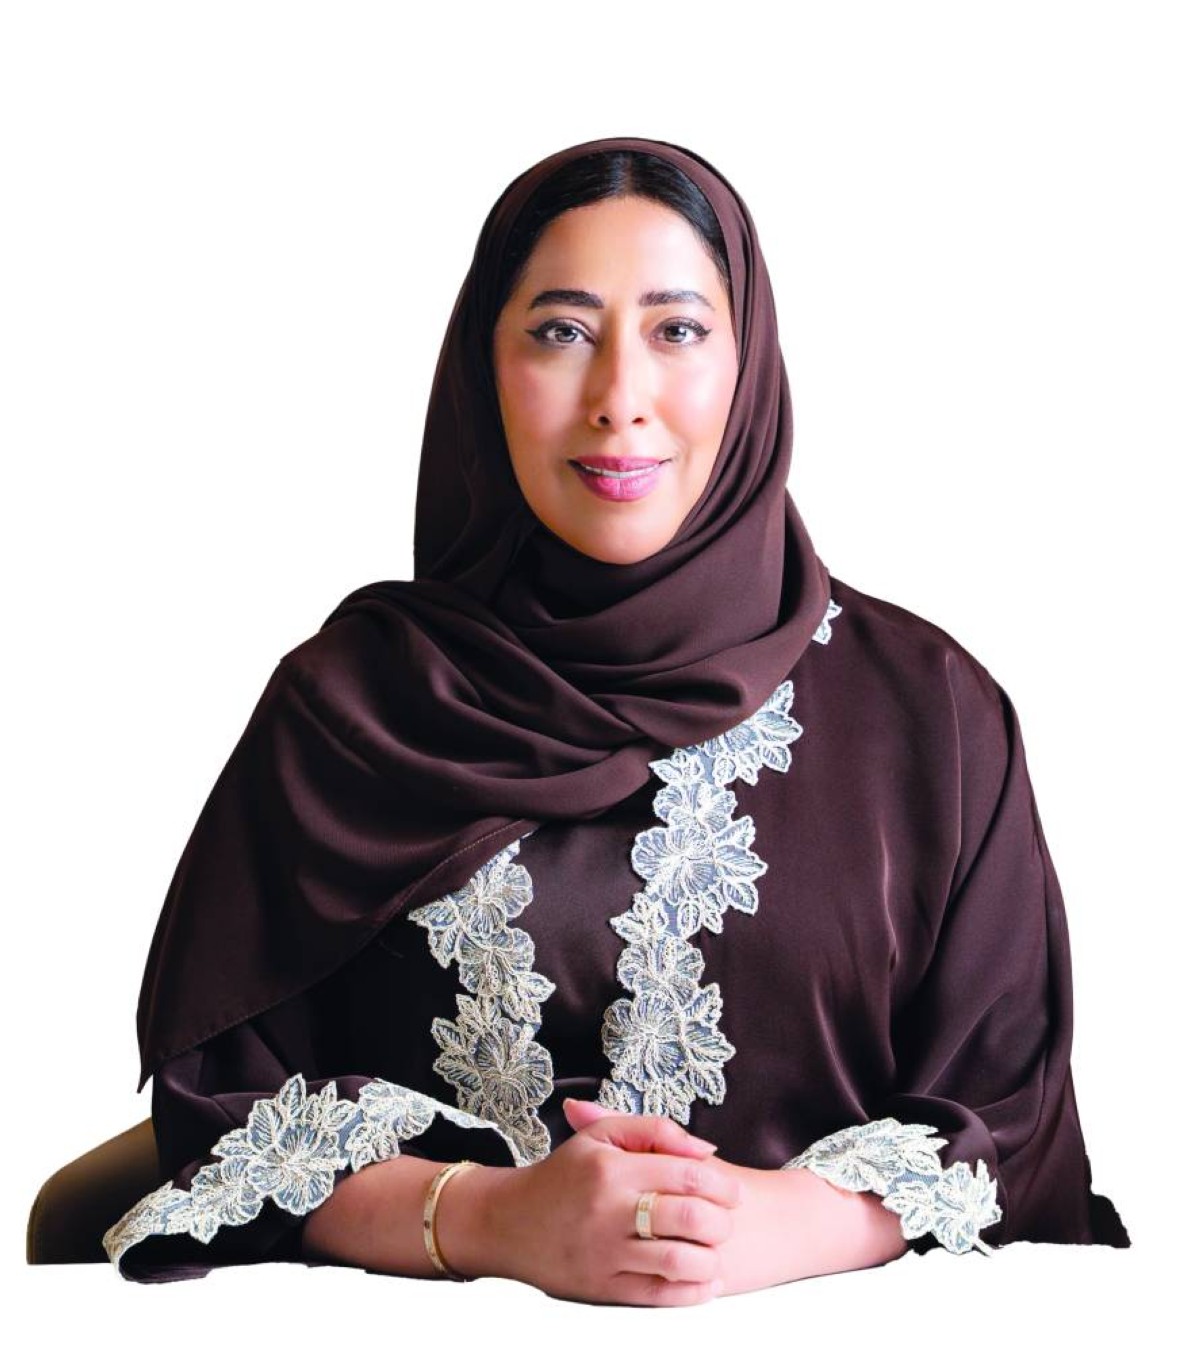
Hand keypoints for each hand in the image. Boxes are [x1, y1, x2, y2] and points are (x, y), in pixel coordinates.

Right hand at [476, 1099, 740, 1305]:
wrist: (508, 1221)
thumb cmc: (564, 1174)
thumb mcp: (602, 1136)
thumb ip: (655, 1131)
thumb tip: (706, 1151)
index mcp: (613, 1169)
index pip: (688, 1175)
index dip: (721, 1184)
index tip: (733, 1191)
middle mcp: (611, 1212)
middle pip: (691, 1219)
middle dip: (721, 1221)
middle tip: (726, 1220)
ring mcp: (606, 1253)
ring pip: (679, 1261)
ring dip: (710, 1258)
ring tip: (715, 1250)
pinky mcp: (602, 1288)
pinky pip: (659, 1295)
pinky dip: (692, 1293)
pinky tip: (705, 1281)